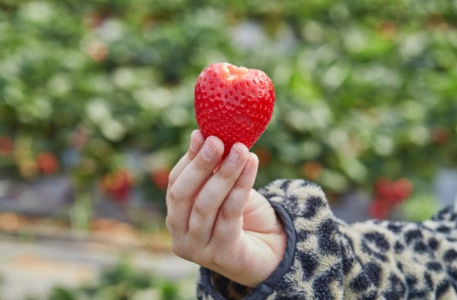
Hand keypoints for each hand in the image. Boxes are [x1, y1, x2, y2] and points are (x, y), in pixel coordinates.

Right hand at [166, 130, 285, 287]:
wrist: (270, 252)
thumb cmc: (244, 218)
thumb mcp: (224, 189)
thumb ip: (211, 168)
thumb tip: (199, 134)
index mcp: (176, 218)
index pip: (175, 185)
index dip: (189, 159)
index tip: (205, 134)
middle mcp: (180, 236)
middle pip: (183, 195)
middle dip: (201, 165)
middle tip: (217, 140)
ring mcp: (198, 249)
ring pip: (206, 205)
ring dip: (224, 173)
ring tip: (241, 150)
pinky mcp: (222, 255)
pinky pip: (229, 214)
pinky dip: (241, 186)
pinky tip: (251, 165)